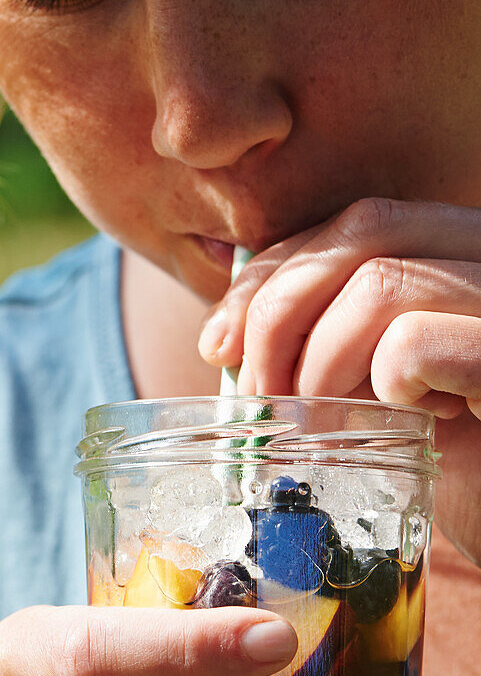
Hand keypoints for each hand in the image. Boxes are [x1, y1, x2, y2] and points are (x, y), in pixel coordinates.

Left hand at [197, 197, 480, 564]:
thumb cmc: (457, 451)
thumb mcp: (380, 378)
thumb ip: (327, 335)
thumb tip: (226, 334)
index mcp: (460, 246)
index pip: (352, 223)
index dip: (272, 276)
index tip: (219, 344)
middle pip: (365, 229)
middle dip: (279, 311)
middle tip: (255, 392)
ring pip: (380, 284)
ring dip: (319, 362)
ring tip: (320, 424)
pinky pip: (416, 344)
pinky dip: (382, 386)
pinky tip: (408, 422)